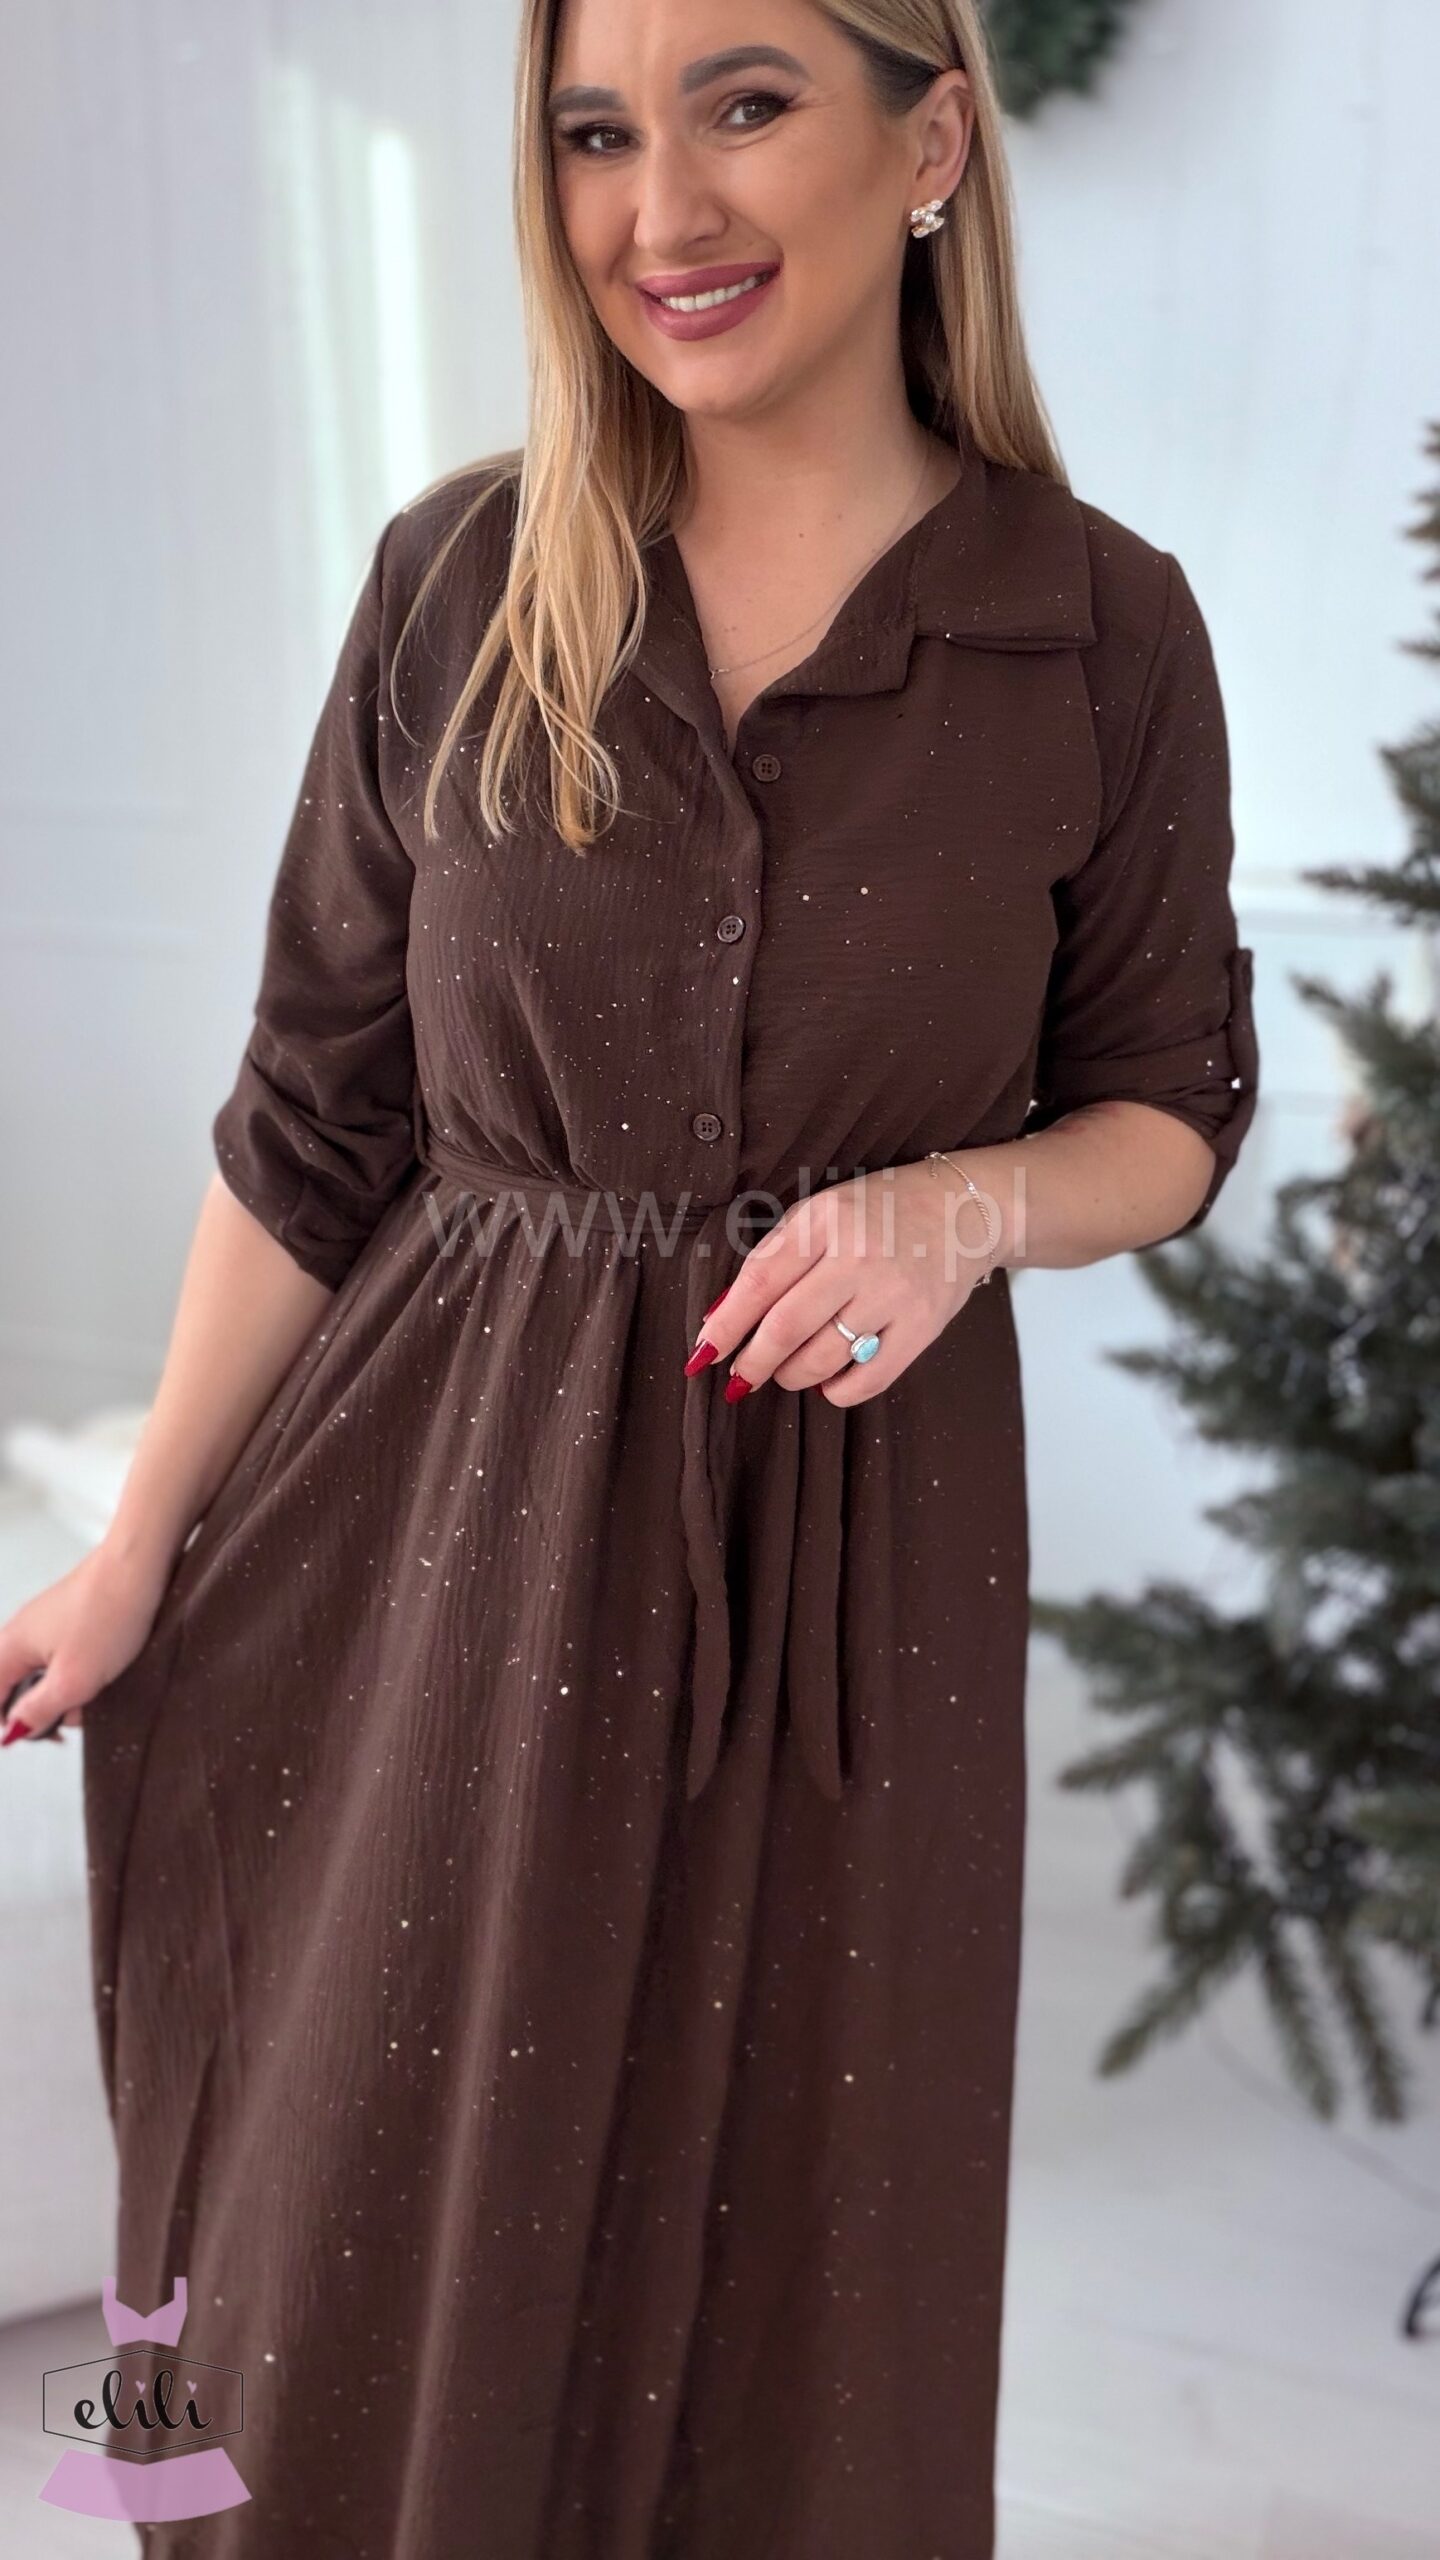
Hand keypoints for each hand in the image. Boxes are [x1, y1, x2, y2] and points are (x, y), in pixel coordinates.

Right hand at [0, 1540, 174, 1745]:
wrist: (141, 1565)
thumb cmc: (108, 1614)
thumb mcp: (72, 1680)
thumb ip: (38, 1710)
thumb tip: (15, 1731)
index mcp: (9, 1647)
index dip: (8, 1725)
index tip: (39, 1736)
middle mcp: (20, 1634)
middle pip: (17, 1689)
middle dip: (45, 1711)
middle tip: (75, 1715)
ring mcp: (46, 1625)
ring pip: (46, 1676)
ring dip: (69, 1694)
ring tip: (98, 1693)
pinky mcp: (71, 1621)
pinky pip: (66, 1659)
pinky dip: (83, 1674)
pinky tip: (106, 1674)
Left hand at [685, 1157, 1001, 1407]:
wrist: (962, 1210)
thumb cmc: (877, 1212)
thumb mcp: (819, 1213)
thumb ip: (772, 1258)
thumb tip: (721, 1317)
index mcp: (824, 1222)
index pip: (759, 1283)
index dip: (724, 1327)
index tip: (700, 1355)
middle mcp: (859, 1257)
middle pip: (786, 1327)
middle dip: (752, 1362)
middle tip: (739, 1378)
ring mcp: (894, 1294)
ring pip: (822, 1359)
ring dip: (791, 1376)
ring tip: (786, 1371)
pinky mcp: (923, 1327)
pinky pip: (866, 1380)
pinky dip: (835, 1391)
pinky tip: (827, 1380)